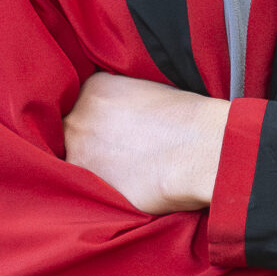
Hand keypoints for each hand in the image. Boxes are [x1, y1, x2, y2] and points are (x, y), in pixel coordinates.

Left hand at [63, 72, 231, 214]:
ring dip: (91, 165)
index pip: (81, 103)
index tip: (114, 128)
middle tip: (119, 150)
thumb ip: (122, 99)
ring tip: (123, 170)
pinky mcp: (87, 183)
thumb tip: (118, 116)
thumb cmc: (190, 119)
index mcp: (95, 88)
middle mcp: (79, 117)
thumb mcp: (151, 89)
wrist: (204, 150)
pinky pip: (83, 187)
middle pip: (72, 130)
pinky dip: (99, 187)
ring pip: (74, 159)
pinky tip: (124, 184)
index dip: (98, 118)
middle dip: (89, 140)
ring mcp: (79, 151)